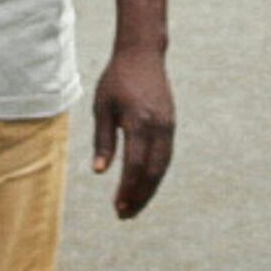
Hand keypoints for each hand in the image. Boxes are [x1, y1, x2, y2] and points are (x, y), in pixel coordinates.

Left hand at [90, 45, 175, 219]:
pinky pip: (165, 156)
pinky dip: (155, 174)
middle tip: (124, 215)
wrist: (142, 54)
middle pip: (153, 172)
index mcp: (139, 122)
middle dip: (139, 196)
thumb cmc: (116, 80)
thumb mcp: (102, 107)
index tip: (117, 207)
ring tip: (134, 206)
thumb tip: (99, 172)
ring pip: (162, 167)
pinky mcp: (170, 125)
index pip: (135, 165)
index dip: (127, 189)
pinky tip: (144, 185)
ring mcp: (168, 126)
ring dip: (149, 189)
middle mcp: (158, 127)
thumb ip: (103, 141)